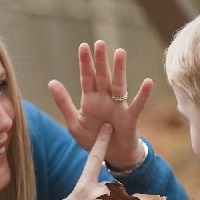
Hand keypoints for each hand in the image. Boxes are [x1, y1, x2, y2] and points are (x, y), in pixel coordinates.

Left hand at [48, 40, 152, 169]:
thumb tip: (51, 82)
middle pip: (102, 76)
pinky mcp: (129, 118)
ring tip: (120, 52)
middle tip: (100, 42)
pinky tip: (147, 82)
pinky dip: (142, 95)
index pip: (87, 77)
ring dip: (119, 69)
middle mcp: (105, 99)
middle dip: (100, 60)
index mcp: (90, 100)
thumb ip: (63, 102)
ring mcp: (118, 107)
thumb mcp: (74, 123)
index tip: (83, 46)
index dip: (85, 63)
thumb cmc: (93, 139)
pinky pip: (137, 105)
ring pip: (118, 85)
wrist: (112, 156)